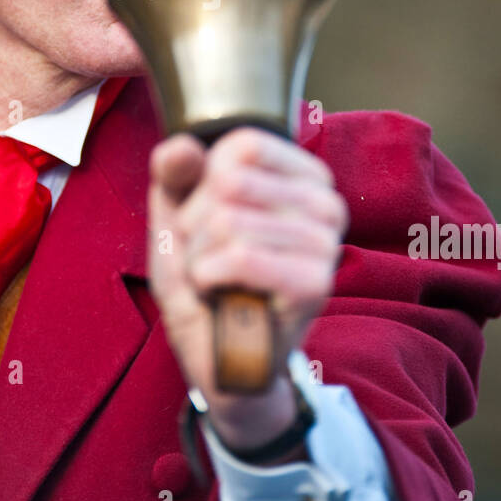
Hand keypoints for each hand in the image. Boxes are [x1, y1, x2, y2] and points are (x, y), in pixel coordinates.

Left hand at [147, 127, 348, 455]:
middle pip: (229, 182)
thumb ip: (173, 174)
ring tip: (218, 280)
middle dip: (196, 226)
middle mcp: (326, 201)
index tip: (210, 217)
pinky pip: (240, 257)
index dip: (204, 182)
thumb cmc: (204, 277)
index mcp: (303, 175)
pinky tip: (222, 294)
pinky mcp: (314, 283)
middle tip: (212, 258)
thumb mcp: (177, 216)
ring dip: (200, 258)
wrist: (219, 355)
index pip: (242, 146)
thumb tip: (183, 146)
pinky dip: (210, 278)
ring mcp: (326, 243)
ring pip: (228, 221)